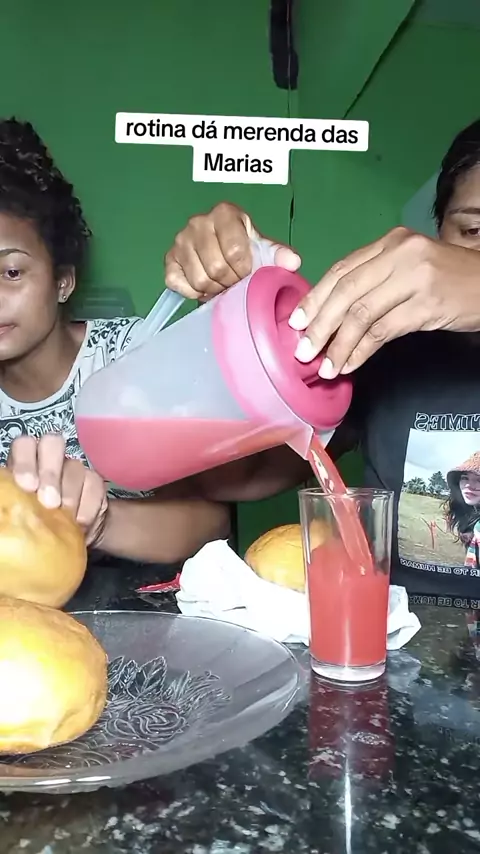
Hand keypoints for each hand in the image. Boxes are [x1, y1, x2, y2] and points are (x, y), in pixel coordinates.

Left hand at [8, 434, 107, 546]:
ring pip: (74, 466)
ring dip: (69, 494)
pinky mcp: (93, 482)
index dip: (25, 462)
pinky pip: (94, 484)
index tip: (28, 487)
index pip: (24, 446)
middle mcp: (48, 460)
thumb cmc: (36, 526)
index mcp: (24, 465)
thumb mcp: (22, 513)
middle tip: (49, 501)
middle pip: (52, 444)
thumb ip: (16, 502)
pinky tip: (80, 522)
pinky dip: (87, 505)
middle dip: (50, 473)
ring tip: (64, 516)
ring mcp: (72, 468)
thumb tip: (11, 503)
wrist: (69, 542)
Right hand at [164, 202, 300, 299]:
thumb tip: (292, 262)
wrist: (222, 248)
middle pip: (216, 268)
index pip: (235, 251)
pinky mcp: (169, 259)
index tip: (248, 274)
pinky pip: (178, 284)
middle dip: (229, 282)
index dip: (244, 270)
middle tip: (235, 283)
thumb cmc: (244, 246)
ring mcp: (180, 241)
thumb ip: (278, 253)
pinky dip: (193, 292)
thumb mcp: (263, 247)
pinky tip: (204, 285)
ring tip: (222, 284)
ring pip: (199, 279)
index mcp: (224, 213)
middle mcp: (198, 223)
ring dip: (213, 289)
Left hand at [289, 227, 479, 376]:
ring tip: (325, 366)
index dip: (316, 297)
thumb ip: (375, 279)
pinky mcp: (427, 305)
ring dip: (338, 344)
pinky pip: (383, 331)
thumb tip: (330, 312)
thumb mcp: (409, 267)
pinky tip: (351, 364)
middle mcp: (400, 253)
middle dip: (320, 324)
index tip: (296, 322)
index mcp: (390, 242)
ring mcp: (414, 278)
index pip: (342, 269)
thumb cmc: (448, 279)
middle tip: (303, 350)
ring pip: (362, 314)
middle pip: (346, 291)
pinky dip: (362, 351)